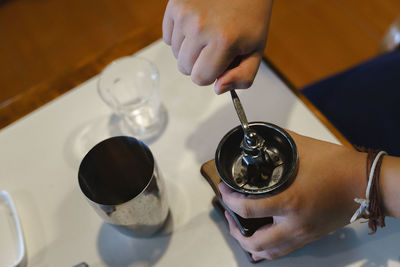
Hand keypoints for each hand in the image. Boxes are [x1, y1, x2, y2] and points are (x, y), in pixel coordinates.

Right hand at [162, 0, 272, 93]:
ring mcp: (185, 14)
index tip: (219, 62)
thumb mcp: (256, 51)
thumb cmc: (250, 17)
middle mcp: (200, 27)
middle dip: (199, 63)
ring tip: (207, 33)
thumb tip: (218, 88)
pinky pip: (168, 36)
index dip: (210, 74)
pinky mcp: (175, 4)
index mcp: (223, 41)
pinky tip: (196, 25)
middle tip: (214, 47)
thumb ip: (242, 78)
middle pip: (185, 67)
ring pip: (176, 53)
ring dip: (189, 49)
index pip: (200, 78)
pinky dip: (180, 36)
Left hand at [219, 131, 366, 260]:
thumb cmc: (336, 165)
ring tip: (241, 227)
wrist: (364, 183)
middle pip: (253, 242)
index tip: (225, 190)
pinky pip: (283, 251)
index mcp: (290, 202)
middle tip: (228, 213)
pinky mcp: (310, 237)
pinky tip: (262, 232)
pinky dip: (267, 247)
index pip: (247, 210)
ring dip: (249, 243)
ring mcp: (303, 234)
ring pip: (268, 253)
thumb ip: (275, 146)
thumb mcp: (300, 149)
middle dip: (234, 229)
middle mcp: (295, 224)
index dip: (229, 200)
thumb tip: (257, 141)